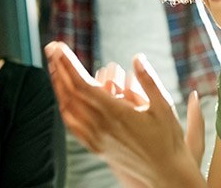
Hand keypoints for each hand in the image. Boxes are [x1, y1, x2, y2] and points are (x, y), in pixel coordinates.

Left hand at [45, 42, 204, 187]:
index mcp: (116, 113)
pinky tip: (64, 99)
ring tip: (55, 68)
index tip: (59, 46)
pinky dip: (64, 108)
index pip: (82, 83)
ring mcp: (97, 139)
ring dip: (58, 86)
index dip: (68, 63)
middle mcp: (101, 126)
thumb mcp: (164, 107)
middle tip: (52, 48)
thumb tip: (137, 58)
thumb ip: (149, 81)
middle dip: (59, 67)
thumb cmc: (168, 140)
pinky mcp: (97, 148)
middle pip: (70, 93)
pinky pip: (73, 126)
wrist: (165, 174)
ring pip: (68, 109)